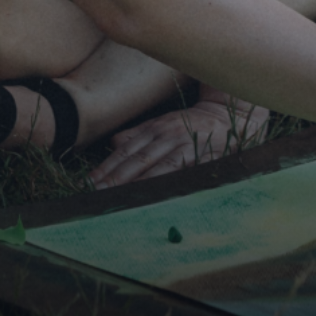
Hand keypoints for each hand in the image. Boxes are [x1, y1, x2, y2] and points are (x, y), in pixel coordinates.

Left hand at [90, 98, 269, 188]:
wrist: (227, 117)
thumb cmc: (192, 125)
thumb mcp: (163, 124)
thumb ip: (138, 134)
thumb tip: (113, 144)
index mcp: (152, 129)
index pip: (123, 151)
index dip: (105, 168)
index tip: (88, 184)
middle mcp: (162, 135)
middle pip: (131, 160)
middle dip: (110, 179)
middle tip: (92, 195)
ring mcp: (178, 144)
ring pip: (148, 166)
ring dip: (128, 183)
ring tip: (110, 198)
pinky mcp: (195, 154)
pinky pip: (173, 170)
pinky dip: (158, 182)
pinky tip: (145, 194)